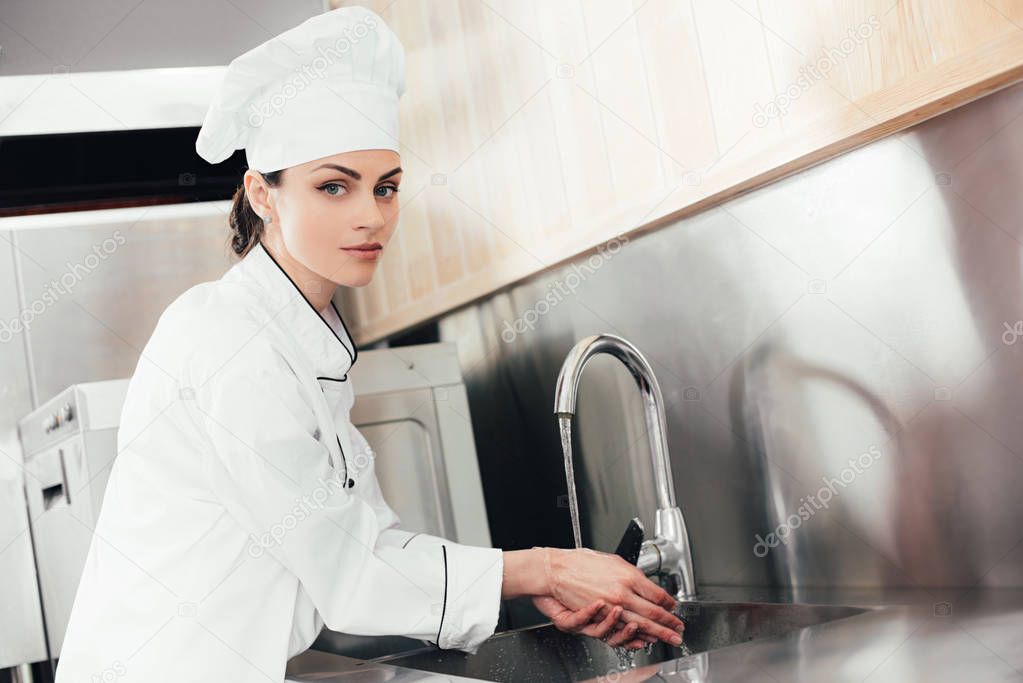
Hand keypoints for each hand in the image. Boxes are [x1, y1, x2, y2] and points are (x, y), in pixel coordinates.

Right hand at [537, 547, 684, 646]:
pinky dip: (635, 636)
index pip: (658, 594)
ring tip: (668, 637)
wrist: (556, 570)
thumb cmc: (581, 562)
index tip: (674, 608)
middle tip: (679, 629)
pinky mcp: (600, 618)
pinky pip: (622, 630)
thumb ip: (632, 574)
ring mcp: (612, 608)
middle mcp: (623, 593)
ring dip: (657, 633)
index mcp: (629, 576)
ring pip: (641, 625)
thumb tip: (646, 584)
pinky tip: (643, 639)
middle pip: (654, 613)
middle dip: (670, 623)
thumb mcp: (613, 560)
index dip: (670, 604)